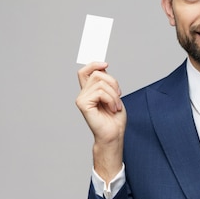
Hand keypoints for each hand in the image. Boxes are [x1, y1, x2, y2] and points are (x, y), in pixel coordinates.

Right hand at [76, 62, 125, 180]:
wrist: (114, 134)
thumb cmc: (114, 119)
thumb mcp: (113, 95)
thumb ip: (106, 82)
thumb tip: (103, 67)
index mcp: (89, 91)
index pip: (85, 71)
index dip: (93, 64)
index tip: (106, 64)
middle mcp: (83, 94)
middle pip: (97, 73)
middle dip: (113, 82)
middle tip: (118, 96)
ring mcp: (82, 99)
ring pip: (101, 82)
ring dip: (114, 94)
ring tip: (115, 105)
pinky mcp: (83, 104)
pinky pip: (100, 92)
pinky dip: (111, 99)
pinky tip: (112, 108)